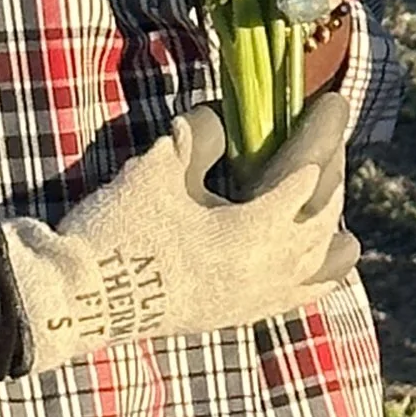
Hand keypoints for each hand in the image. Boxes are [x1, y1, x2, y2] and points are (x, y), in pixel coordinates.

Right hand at [0, 90, 358, 371]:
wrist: (83, 301)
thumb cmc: (121, 229)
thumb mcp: (160, 167)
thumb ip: (203, 134)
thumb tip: (225, 116)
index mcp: (258, 230)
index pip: (309, 172)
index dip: (322, 131)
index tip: (332, 101)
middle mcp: (272, 270)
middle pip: (325, 214)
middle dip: (331, 170)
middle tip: (326, 136)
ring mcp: (260, 299)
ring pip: (324, 260)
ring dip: (330, 223)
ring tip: (323, 196)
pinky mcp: (242, 316)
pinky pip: (304, 293)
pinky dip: (319, 268)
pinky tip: (317, 258)